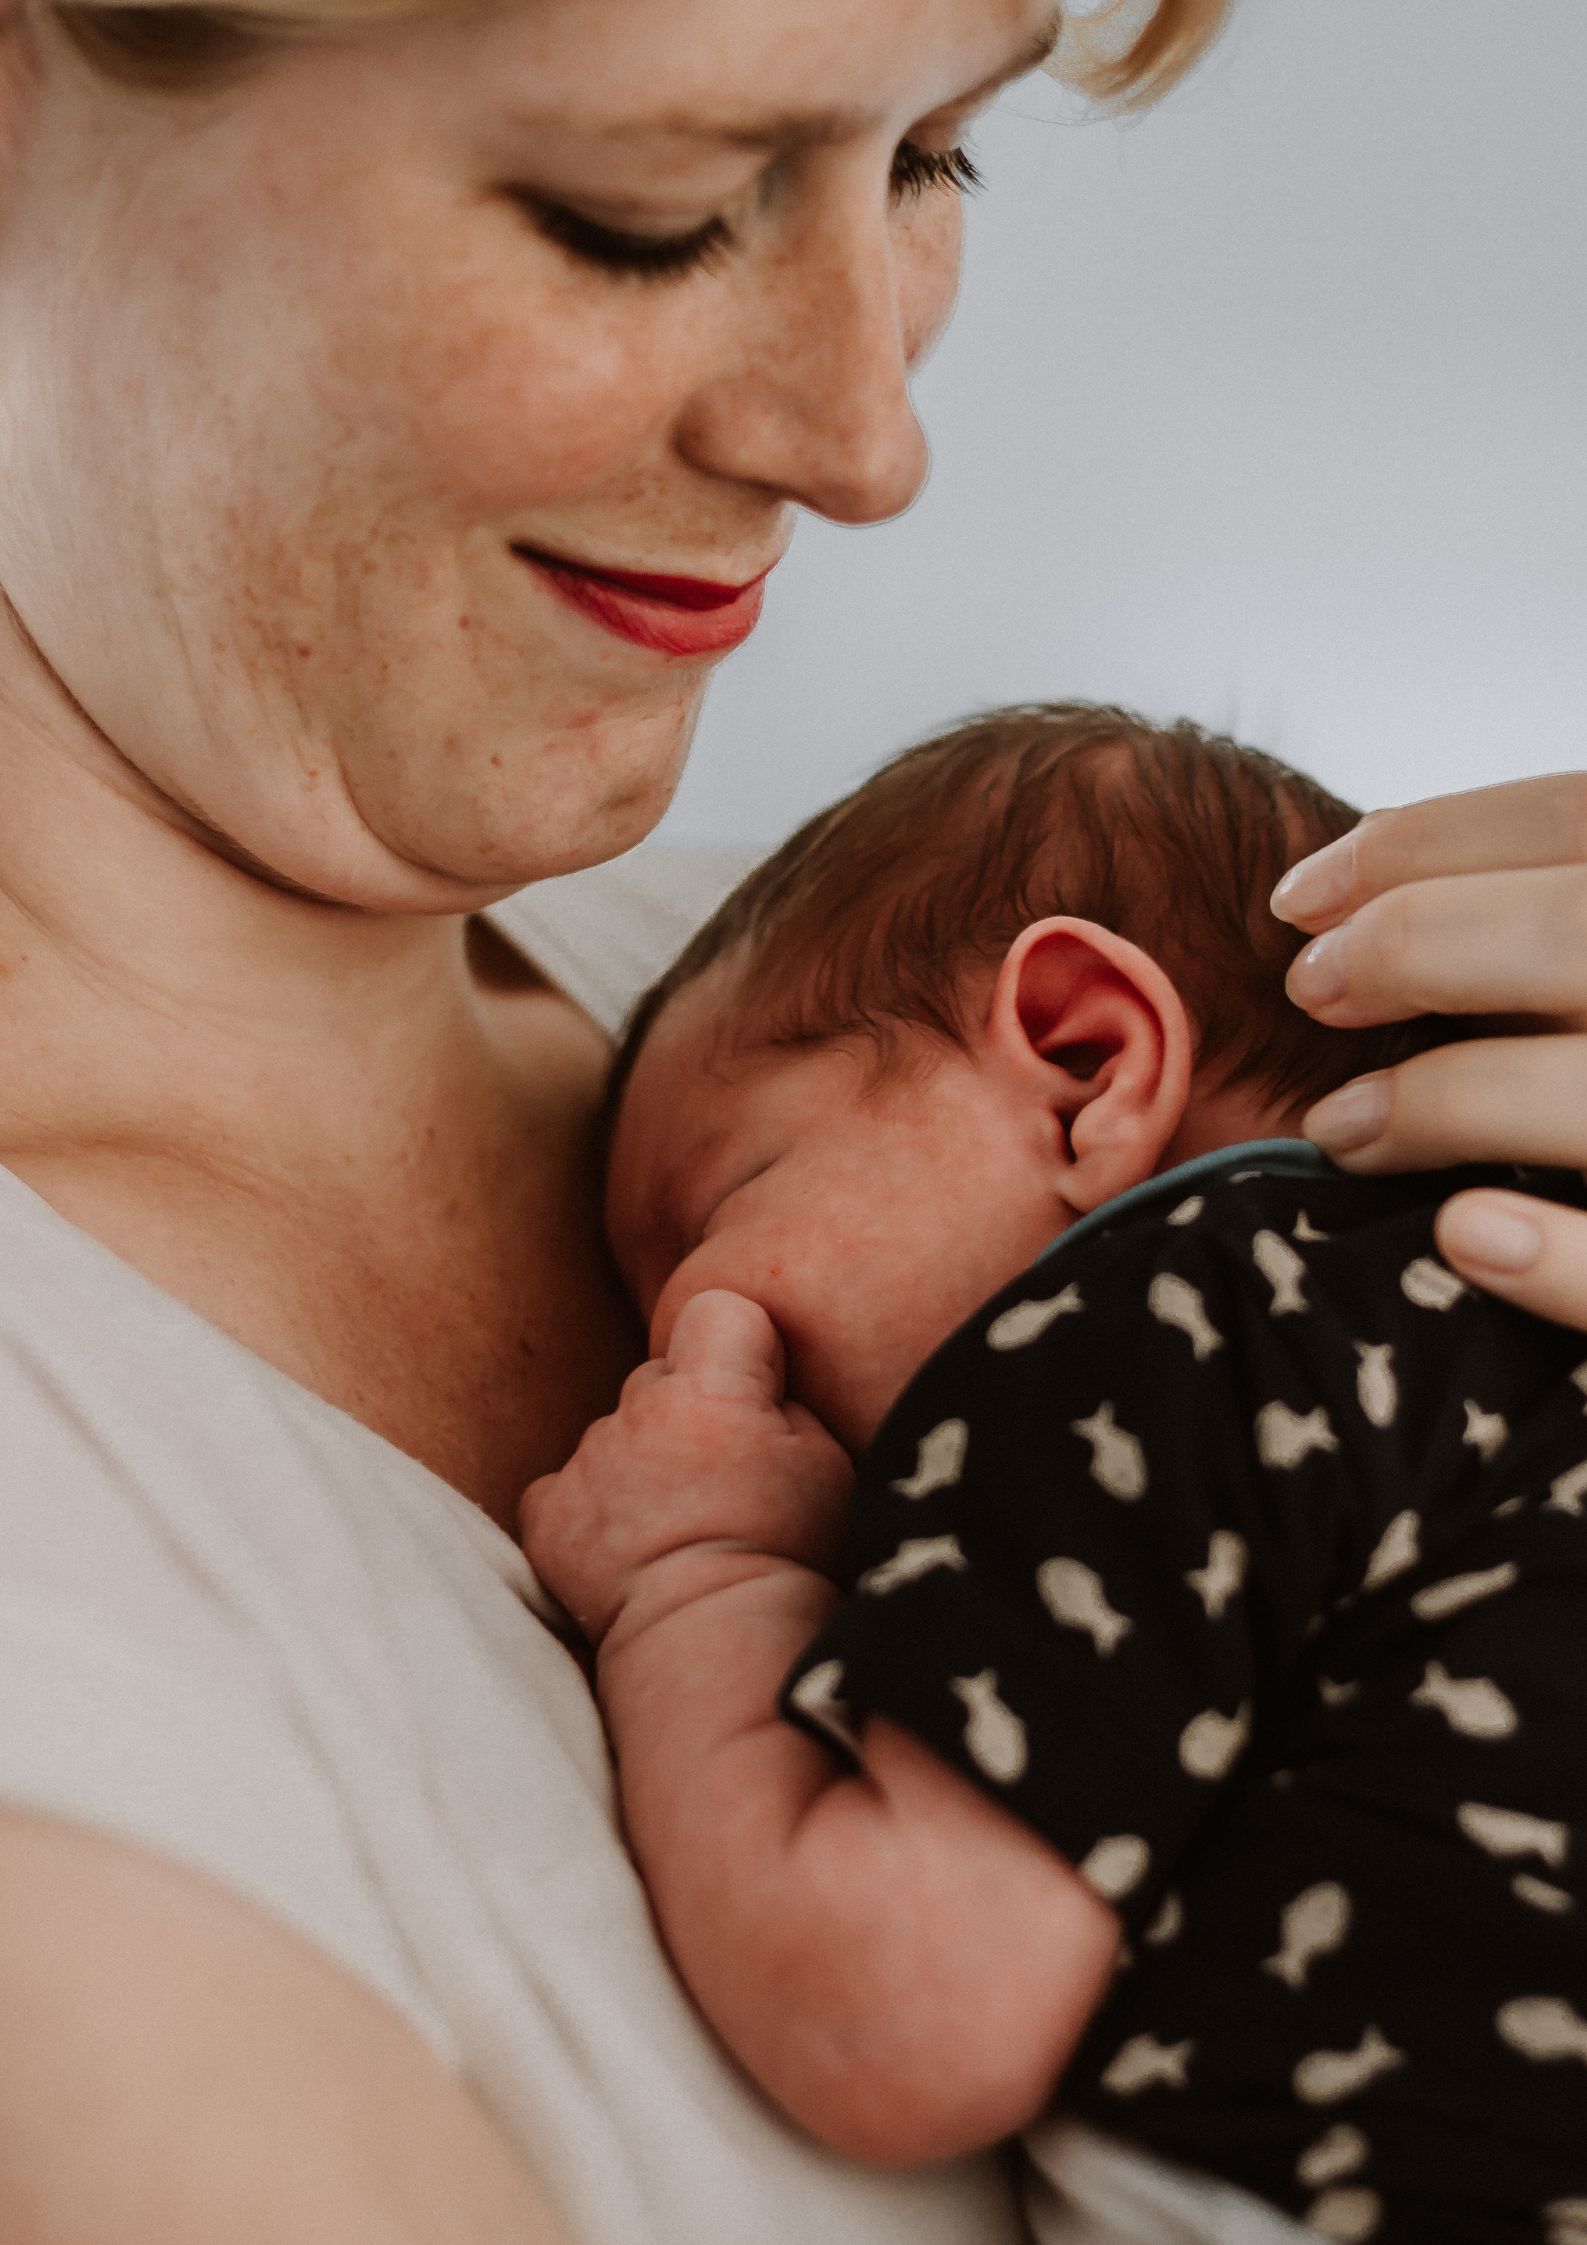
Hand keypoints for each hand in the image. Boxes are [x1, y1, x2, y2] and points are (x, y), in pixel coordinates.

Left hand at [519, 1290, 852, 1647]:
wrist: (715, 1647)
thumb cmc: (790, 1557)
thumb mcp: (829, 1465)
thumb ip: (787, 1400)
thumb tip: (760, 1379)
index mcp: (712, 1391)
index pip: (716, 1310)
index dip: (740, 1344)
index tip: (755, 1393)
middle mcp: (637, 1412)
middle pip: (659, 1377)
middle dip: (685, 1411)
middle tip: (719, 1479)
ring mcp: (584, 1463)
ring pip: (614, 1435)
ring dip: (638, 1465)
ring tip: (678, 1528)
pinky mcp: (547, 1514)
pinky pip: (565, 1488)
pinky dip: (587, 1511)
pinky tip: (626, 1549)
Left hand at [1273, 770, 1586, 1328]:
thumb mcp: (1585, 991)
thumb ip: (1532, 936)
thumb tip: (1347, 897)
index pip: (1578, 822)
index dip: (1431, 841)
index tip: (1297, 897)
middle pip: (1581, 930)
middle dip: (1418, 945)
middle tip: (1309, 991)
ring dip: (1449, 1097)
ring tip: (1341, 1130)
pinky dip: (1559, 1256)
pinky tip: (1465, 1235)